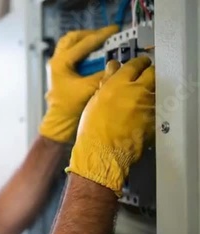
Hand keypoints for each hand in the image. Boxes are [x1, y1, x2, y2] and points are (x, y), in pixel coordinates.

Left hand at [39, 25, 118, 142]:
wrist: (60, 121)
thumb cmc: (70, 107)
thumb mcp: (90, 88)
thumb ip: (103, 74)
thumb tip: (117, 64)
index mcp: (61, 63)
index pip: (84, 43)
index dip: (102, 36)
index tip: (114, 30)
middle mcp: (56, 61)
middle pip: (73, 38)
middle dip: (90, 34)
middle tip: (106, 34)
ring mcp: (56, 66)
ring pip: (70, 44)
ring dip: (85, 41)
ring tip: (101, 41)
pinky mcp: (60, 71)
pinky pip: (71, 53)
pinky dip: (82, 50)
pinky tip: (94, 54)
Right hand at [66, 56, 155, 195]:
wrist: (102, 153)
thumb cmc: (93, 129)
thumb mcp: (95, 100)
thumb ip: (107, 81)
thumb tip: (113, 68)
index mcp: (120, 83)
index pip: (136, 64)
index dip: (138, 63)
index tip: (138, 64)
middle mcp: (138, 92)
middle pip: (152, 73)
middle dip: (148, 73)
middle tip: (143, 77)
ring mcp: (149, 106)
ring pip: (156, 90)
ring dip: (150, 91)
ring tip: (139, 99)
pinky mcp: (155, 120)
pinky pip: (156, 108)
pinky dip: (151, 108)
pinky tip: (141, 114)